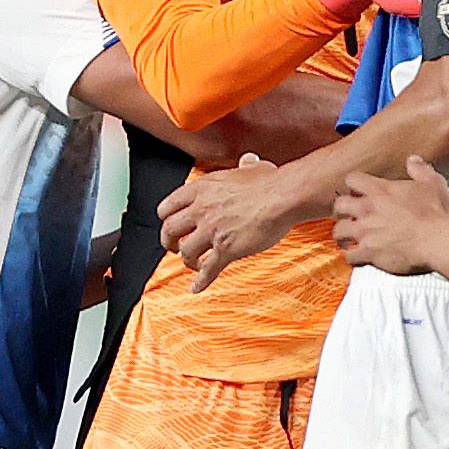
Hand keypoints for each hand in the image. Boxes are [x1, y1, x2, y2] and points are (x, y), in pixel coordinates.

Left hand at [165, 152, 315, 289]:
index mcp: (201, 189)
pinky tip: (197, 287)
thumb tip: (248, 161)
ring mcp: (212, 231)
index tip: (170, 224)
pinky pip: (208, 269)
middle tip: (173, 247)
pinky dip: (201, 281)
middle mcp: (201, 210)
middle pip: (169, 230)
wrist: (283, 197)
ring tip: (193, 264)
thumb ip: (244, 166)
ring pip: (186, 252)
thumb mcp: (251, 169)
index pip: (168, 206)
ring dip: (188, 261)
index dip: (166, 218)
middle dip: (168, 242)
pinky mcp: (226, 249)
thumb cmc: (270, 183)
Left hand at [334, 162, 448, 275]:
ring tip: (347, 238)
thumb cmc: (436, 213)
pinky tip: (357, 257)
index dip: (354, 184)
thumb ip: (419, 170)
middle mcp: (368, 209)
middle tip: (348, 214)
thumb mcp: (433, 183)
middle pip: (339, 205)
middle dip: (342, 209)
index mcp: (381, 190)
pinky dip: (351, 256)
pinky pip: (349, 255)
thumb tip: (413, 161)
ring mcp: (365, 231)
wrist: (438, 240)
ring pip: (339, 230)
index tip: (358, 190)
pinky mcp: (369, 252)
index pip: (353, 179)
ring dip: (342, 234)